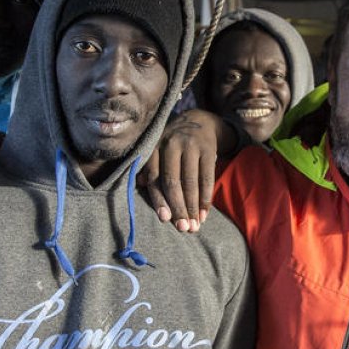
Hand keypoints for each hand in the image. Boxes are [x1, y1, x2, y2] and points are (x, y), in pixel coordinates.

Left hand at [140, 109, 228, 231]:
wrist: (199, 120)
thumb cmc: (174, 144)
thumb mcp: (159, 149)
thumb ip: (149, 167)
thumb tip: (140, 185)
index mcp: (155, 147)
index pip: (154, 177)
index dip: (159, 199)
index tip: (164, 218)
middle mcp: (171, 144)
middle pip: (173, 182)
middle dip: (178, 208)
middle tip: (182, 228)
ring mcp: (191, 146)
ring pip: (191, 182)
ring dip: (192, 207)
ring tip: (194, 226)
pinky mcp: (208, 150)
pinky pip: (207, 178)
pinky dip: (206, 198)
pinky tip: (204, 213)